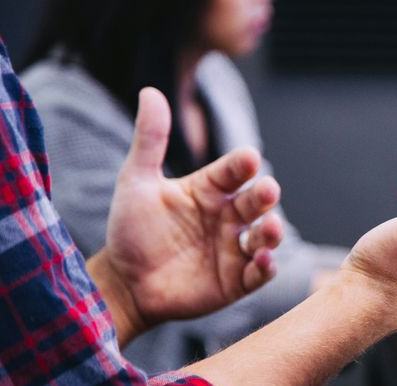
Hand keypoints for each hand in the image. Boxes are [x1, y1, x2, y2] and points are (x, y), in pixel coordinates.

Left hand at [89, 88, 283, 343]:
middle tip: (267, 190)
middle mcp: (228, 216)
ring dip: (272, 232)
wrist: (124, 282)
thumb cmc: (131, 230)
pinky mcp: (236, 281)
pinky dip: (266, 267)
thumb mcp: (136, 182)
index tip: (248, 157)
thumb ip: (150, 140)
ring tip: (270, 228)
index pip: (233, 171)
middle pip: (255, 202)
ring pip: (265, 236)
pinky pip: (259, 273)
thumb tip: (150, 91)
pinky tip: (263, 260)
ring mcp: (234, 249)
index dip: (241, 165)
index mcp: (210, 190)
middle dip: (264, 196)